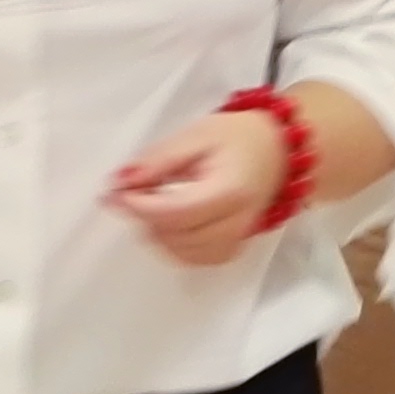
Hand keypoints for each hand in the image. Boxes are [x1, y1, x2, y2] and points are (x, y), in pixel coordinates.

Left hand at [110, 108, 287, 265]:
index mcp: (230, 190)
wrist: (276, 149)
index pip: (177, 212)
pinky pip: (196, 259)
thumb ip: (158, 160)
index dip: (141, 206)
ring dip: (157, 232)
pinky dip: (175, 244)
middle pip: (177, 236)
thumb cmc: (236, 137)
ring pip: (183, 252)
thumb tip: (120, 182)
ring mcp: (238, 239)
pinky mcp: (233, 248)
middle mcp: (238, 222)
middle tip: (132, 192)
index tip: (118, 192)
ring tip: (153, 203)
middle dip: (146, 217)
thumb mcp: (195, 135)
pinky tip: (170, 222)